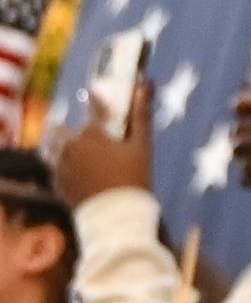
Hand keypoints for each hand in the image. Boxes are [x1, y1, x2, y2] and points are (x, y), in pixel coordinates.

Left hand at [46, 85, 153, 205]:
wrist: (116, 216)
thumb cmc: (134, 178)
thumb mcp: (142, 147)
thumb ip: (141, 116)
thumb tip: (145, 85)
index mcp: (92, 135)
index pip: (94, 109)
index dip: (96, 100)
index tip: (95, 93)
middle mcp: (71, 147)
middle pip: (62, 129)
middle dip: (70, 127)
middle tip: (84, 133)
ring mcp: (61, 166)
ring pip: (53, 148)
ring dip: (61, 145)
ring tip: (74, 150)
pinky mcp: (58, 183)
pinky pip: (55, 169)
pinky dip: (62, 166)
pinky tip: (75, 171)